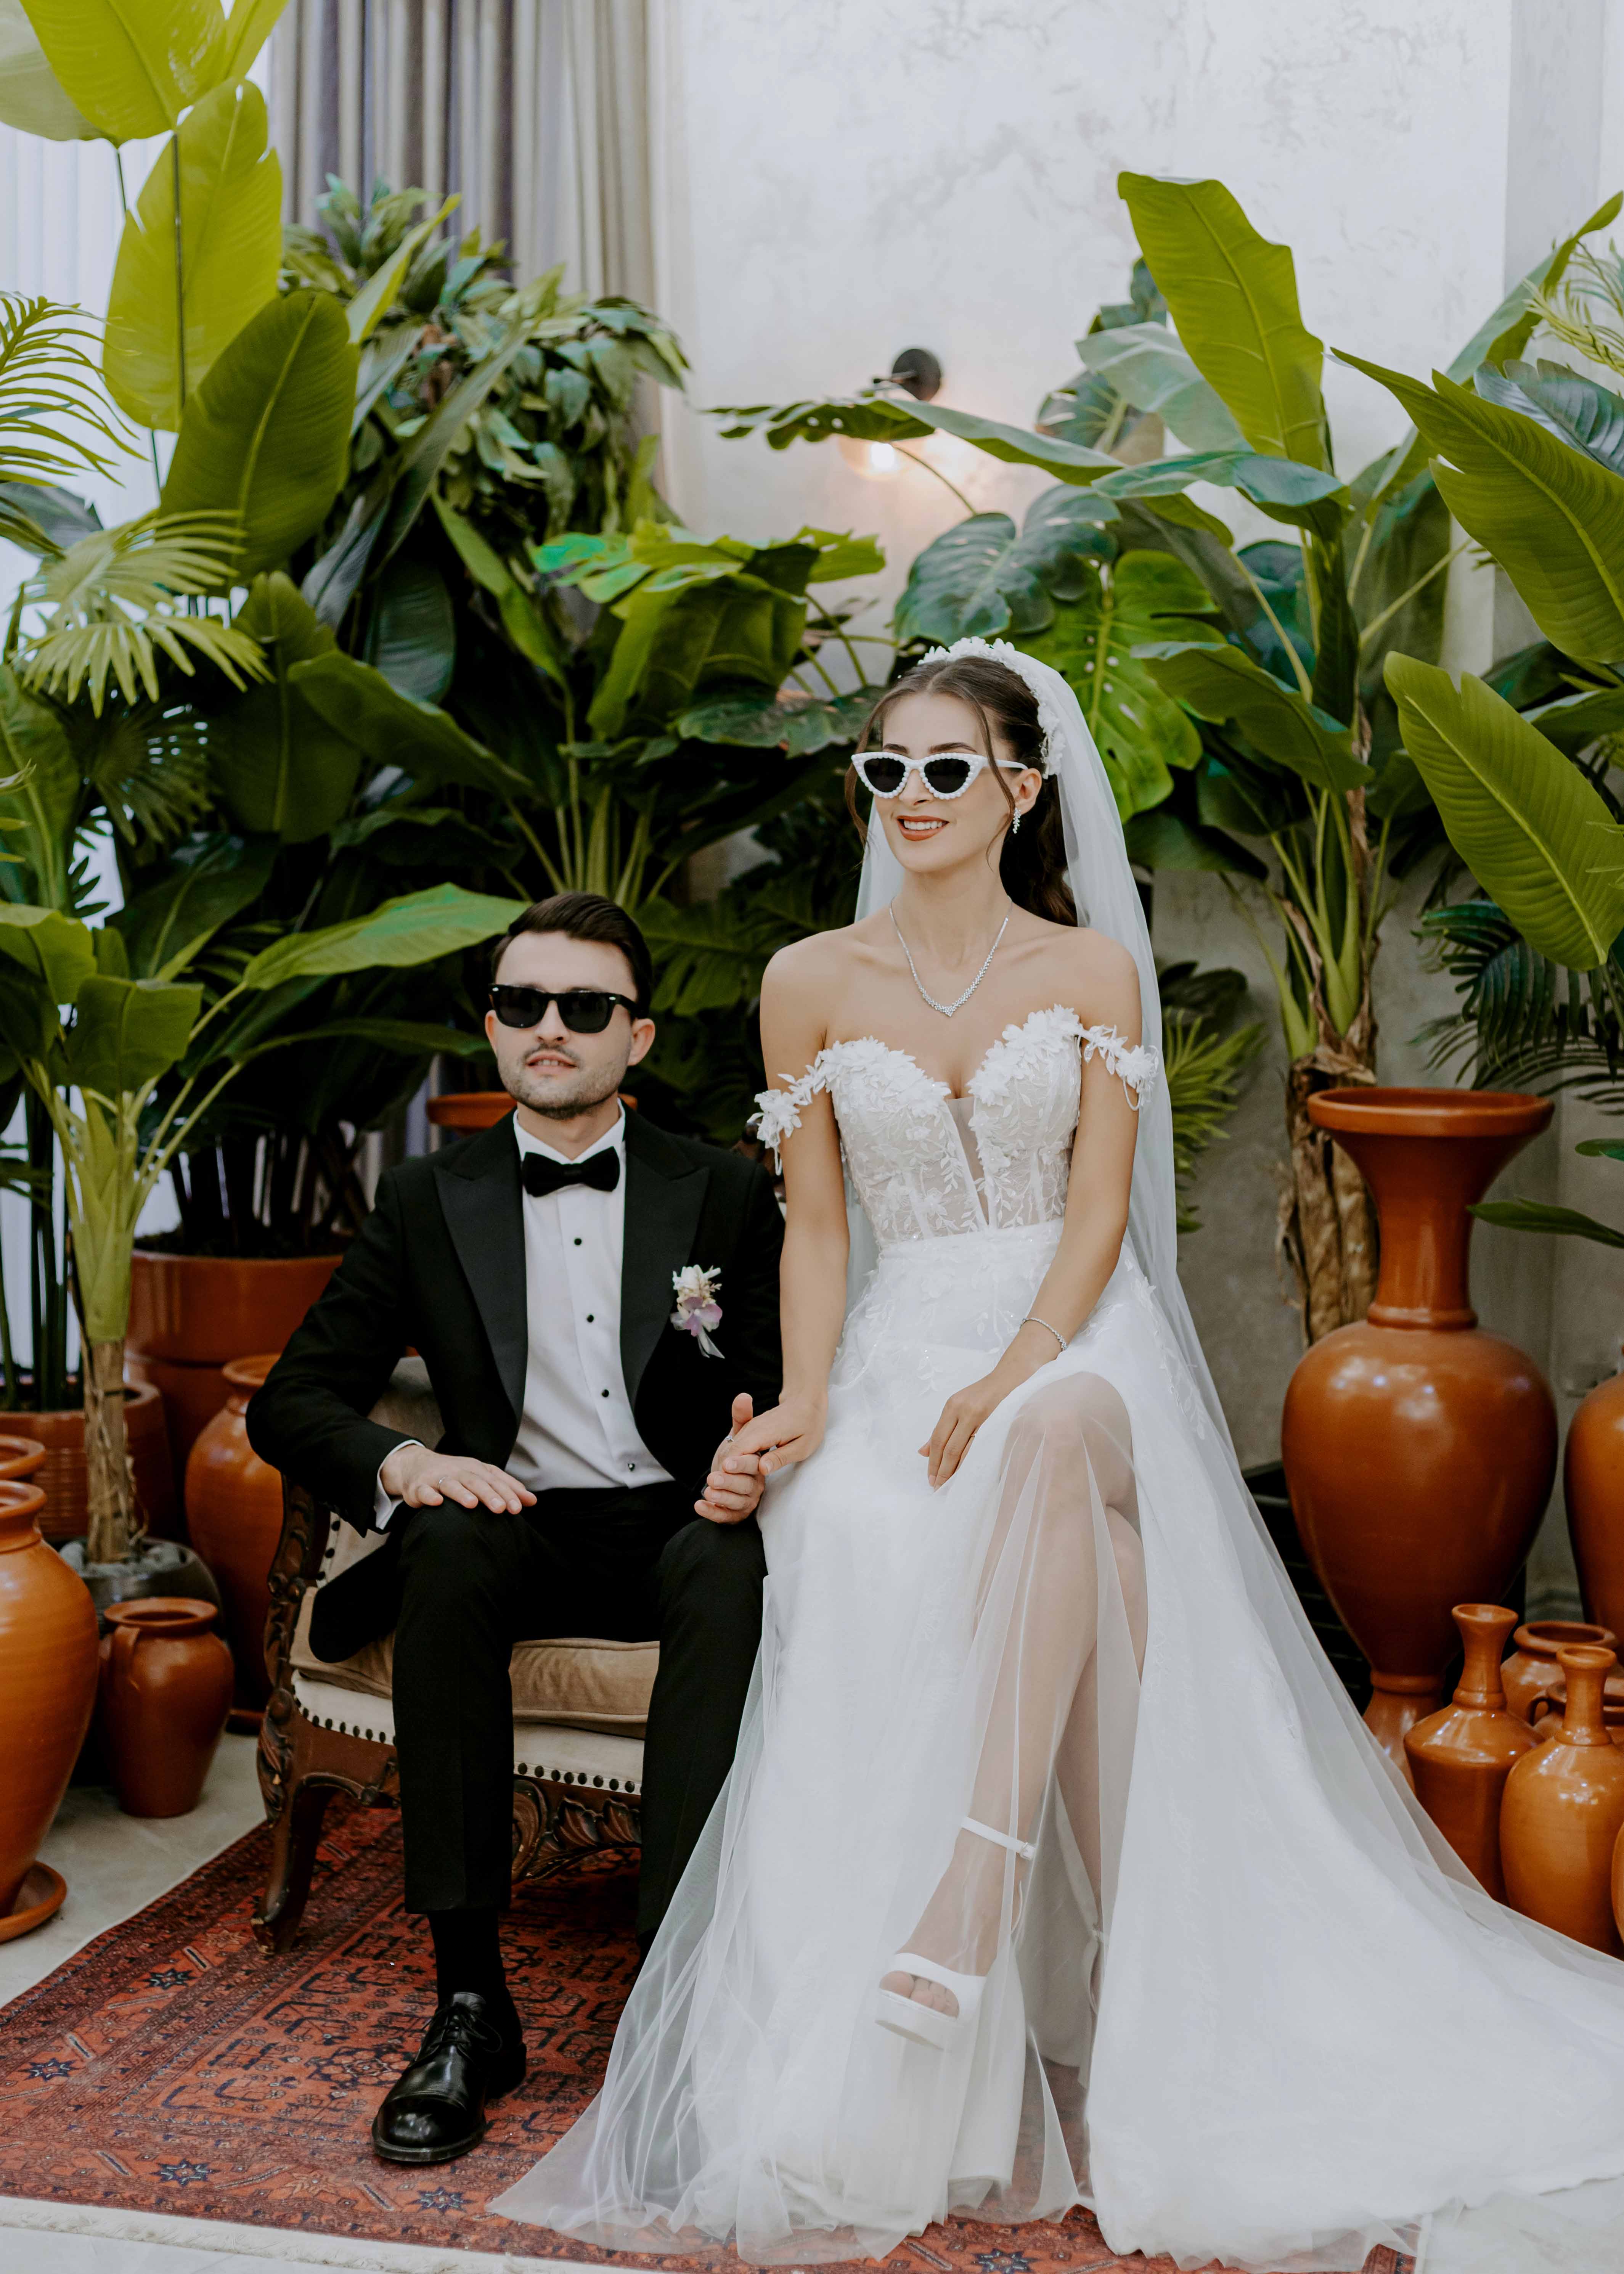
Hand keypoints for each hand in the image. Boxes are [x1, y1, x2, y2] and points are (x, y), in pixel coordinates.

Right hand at [381, 1443, 536, 1513]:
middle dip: (489, 1494)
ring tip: (473, 1504)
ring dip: (462, 1493)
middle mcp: (458, 1471)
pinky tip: (437, 1502)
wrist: (415, 1465)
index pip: (494, 1480)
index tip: (519, 1508)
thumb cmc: (454, 1474)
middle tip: (501, 1509)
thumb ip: (505, 1488)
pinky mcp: (419, 1487)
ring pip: (451, 1484)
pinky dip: (430, 1496)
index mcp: (475, 1468)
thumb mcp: (480, 1477)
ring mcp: (437, 1478)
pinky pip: (424, 1491)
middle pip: (476, 1481)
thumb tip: (532, 1501)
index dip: (507, 1492)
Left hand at [695, 1393, 766, 1524]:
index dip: (741, 1464)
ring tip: (707, 1491)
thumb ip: (741, 1418)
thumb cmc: (736, 1454)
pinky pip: (726, 1517)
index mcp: (757, 1466)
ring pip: (737, 1503)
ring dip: (722, 1498)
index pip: (754, 1466)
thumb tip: (743, 1395)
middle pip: (746, 1486)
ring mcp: (746, 1501)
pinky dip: (713, 1513)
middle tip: (714, 1478)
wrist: (728, 1477)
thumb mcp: (739, 1435)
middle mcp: (755, 1485)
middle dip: (729, 1483)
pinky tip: (699, 1506)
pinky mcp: (735, 1515)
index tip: (726, 1462)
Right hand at [724, 1390, 826, 1479]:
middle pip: (730, 1451)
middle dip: (725, 1470)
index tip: (727, 1485)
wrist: (805, 1402)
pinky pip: (736, 1445)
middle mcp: (753, 1428)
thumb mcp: (802, 1447)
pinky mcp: (749, 1429)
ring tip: (724, 1485)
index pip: (739, 1451)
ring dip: (727, 1465)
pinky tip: (734, 1472)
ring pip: (730, 1448)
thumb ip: (780, 1458)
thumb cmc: (808, 1426)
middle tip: (722, 1490)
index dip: (730, 1469)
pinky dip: (733, 1458)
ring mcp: (750, 1427)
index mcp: (765, 1432)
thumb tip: (761, 1469)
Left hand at [922, 1371, 1012, 1488]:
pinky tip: (966, 1473)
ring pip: (963, 1450)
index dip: (932, 1460)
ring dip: (954, 1470)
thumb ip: (941, 1429)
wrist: (1008, 1380)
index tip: (930, 1477)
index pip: (937, 1438)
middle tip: (936, 1486)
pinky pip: (979, 1447)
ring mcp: (980, 1417)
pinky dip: (971, 1462)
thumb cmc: (980, 1395)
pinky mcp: (995, 1422)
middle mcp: (963, 1411)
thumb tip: (923, 1452)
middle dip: (941, 1469)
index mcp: (951, 1406)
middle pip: (948, 1447)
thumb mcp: (956, 1406)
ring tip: (948, 1484)